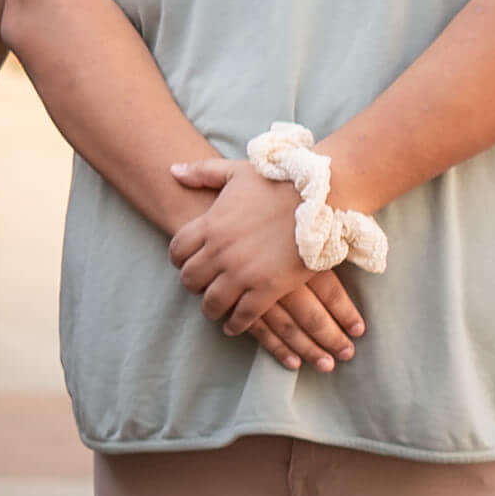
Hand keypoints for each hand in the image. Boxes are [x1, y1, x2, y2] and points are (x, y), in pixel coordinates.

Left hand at [162, 162, 359, 368]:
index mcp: (210, 224)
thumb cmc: (280, 181)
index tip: (187, 263)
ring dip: (211, 309)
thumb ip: (202, 172)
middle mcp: (220, 251)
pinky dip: (235, 324)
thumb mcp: (236, 171)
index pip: (177, 250)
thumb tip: (172, 169)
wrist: (322, 197)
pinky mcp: (267, 289)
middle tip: (201, 288)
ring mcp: (242, 272)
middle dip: (193, 285)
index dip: (179, 259)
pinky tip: (234, 325)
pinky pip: (242, 316)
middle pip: (190, 279)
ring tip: (216, 311)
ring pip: (212, 302)